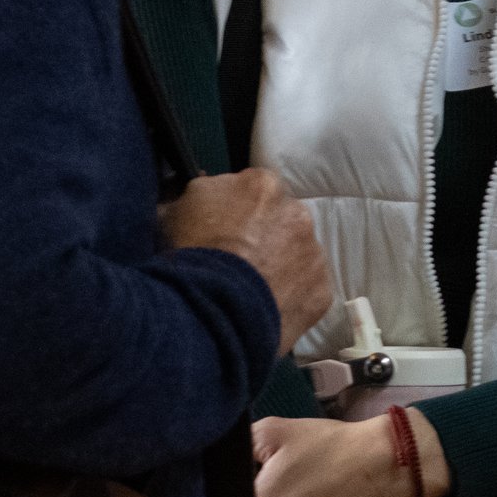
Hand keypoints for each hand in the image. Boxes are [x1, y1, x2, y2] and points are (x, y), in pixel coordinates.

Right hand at [160, 170, 331, 353]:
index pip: (255, 191)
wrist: (208, 311)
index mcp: (262, 185)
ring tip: (254, 290)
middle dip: (267, 237)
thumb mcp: (174, 211)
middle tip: (241, 262)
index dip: (240, 212)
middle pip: (283, 221)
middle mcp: (297, 212)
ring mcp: (314, 253)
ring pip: (299, 255)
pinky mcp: (322, 291)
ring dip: (283, 266)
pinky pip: (307, 290)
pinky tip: (268, 309)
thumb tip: (204, 196)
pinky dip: (292, 298)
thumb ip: (200, 196)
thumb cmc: (187, 256)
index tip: (226, 232)